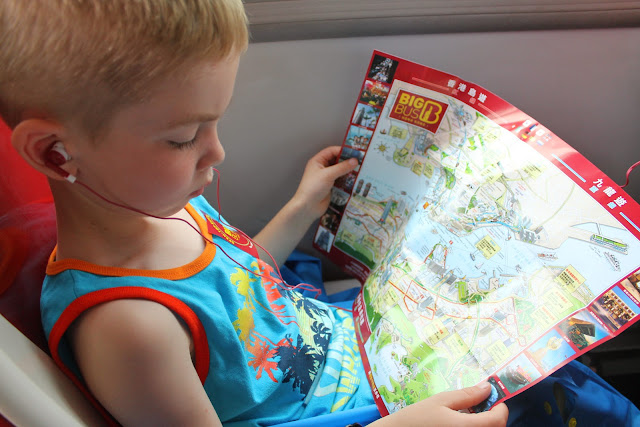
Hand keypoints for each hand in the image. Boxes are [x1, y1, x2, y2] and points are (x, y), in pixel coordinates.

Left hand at [291, 146, 356, 219]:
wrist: (308, 207)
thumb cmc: (313, 188)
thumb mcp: (328, 175)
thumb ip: (342, 167)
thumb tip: (354, 161)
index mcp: (318, 161)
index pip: (331, 151)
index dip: (342, 150)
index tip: (354, 152)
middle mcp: (322, 168)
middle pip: (336, 161)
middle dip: (347, 161)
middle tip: (359, 161)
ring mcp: (326, 178)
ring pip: (340, 171)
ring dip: (348, 171)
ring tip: (360, 170)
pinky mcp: (330, 187)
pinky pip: (341, 180)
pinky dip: (347, 180)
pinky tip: (355, 180)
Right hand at [372, 383, 508, 426]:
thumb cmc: (417, 418)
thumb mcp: (440, 401)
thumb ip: (467, 395)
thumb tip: (487, 388)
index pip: (499, 419)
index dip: (500, 407)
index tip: (493, 398)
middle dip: (492, 415)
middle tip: (478, 404)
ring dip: (484, 423)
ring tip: (467, 413)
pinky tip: (459, 423)